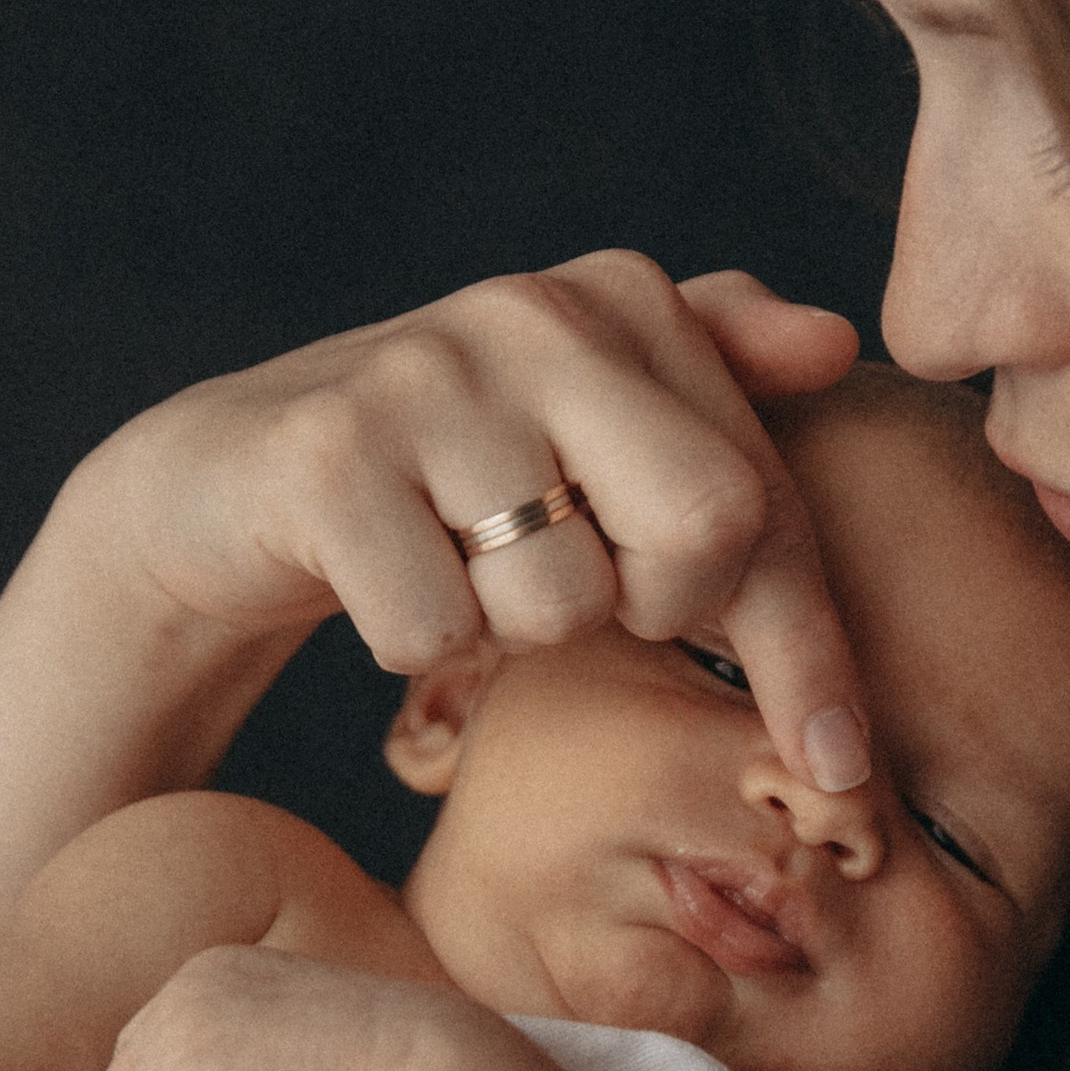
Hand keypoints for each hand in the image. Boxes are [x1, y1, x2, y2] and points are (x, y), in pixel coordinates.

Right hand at [74, 254, 873, 788]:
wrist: (226, 484)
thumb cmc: (448, 480)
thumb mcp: (585, 430)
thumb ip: (716, 380)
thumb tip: (836, 343)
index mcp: (624, 300)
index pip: (766, 497)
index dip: (813, 650)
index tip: (842, 770)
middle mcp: (536, 311)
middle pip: (707, 526)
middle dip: (657, 610)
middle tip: (578, 596)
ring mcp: (427, 376)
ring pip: (562, 603)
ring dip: (512, 630)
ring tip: (456, 567)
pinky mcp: (328, 453)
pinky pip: (437, 629)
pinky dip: (416, 643)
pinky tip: (377, 579)